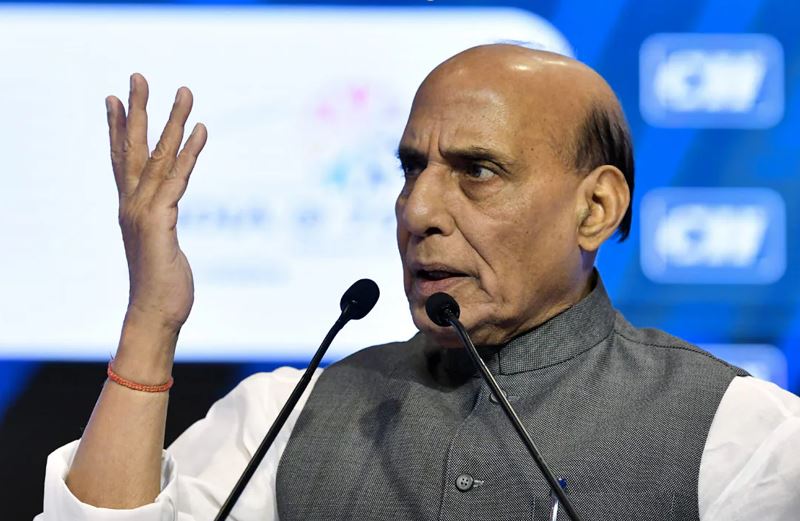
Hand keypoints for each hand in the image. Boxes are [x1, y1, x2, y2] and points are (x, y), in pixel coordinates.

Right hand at [106, 73, 206, 334]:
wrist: (155, 316)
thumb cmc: (162, 289)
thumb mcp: (160, 250)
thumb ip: (160, 230)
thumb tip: (162, 228)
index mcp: (132, 209)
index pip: (122, 161)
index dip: (118, 129)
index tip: (115, 100)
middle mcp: (132, 205)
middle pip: (132, 149)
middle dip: (137, 110)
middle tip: (137, 76)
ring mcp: (143, 212)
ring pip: (159, 156)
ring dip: (172, 121)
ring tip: (183, 90)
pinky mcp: (160, 222)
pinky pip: (178, 179)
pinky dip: (190, 152)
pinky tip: (200, 129)